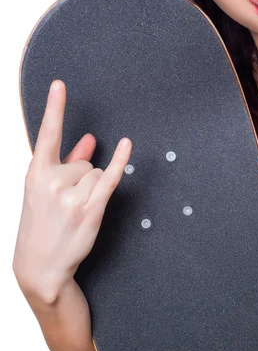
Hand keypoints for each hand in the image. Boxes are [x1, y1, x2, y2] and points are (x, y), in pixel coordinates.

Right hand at [13, 79, 131, 300]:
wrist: (40, 267)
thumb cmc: (41, 224)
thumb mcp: (44, 190)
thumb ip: (67, 159)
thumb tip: (90, 138)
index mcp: (36, 173)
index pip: (47, 134)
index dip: (55, 107)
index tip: (60, 84)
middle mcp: (53, 181)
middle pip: (84, 160)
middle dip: (79, 178)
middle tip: (65, 204)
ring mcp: (72, 195)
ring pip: (96, 172)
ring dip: (91, 188)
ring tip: (74, 211)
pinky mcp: (91, 208)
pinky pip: (110, 177)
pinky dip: (121, 161)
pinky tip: (128, 145)